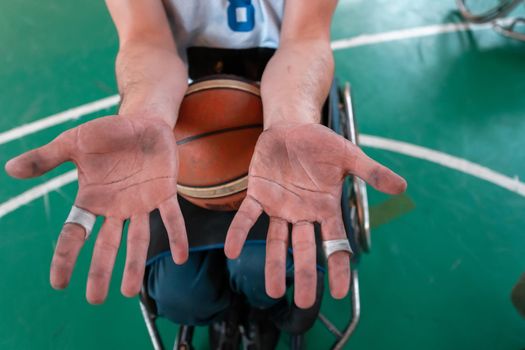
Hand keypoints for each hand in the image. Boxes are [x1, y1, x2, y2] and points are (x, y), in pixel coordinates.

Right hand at [5, 116, 186, 303]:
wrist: (143, 120)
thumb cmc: (108, 134)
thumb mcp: (73, 142)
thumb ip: (47, 157)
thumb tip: (10, 169)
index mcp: (92, 198)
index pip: (74, 232)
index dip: (65, 257)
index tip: (59, 283)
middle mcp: (116, 207)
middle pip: (107, 244)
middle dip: (101, 271)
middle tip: (96, 299)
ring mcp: (141, 202)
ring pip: (138, 238)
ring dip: (134, 264)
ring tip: (129, 291)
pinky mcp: (164, 192)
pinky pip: (171, 218)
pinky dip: (176, 236)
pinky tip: (180, 257)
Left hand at [224, 123, 405, 307]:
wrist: (292, 127)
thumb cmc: (321, 144)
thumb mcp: (349, 155)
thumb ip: (372, 172)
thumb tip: (402, 187)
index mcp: (325, 208)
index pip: (335, 243)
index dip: (338, 267)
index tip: (340, 292)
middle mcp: (303, 213)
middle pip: (305, 249)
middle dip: (306, 275)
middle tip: (305, 302)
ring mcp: (279, 206)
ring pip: (277, 241)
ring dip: (274, 264)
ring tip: (272, 291)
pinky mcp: (258, 194)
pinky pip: (248, 217)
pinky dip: (240, 233)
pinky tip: (232, 251)